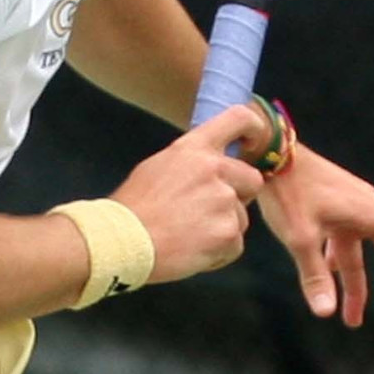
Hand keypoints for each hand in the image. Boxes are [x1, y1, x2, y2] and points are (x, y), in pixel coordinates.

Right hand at [113, 105, 267, 283]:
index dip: (255, 130)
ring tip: (187, 237)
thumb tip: (211, 167)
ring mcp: (223, 201)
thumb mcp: (158, 166)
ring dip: (222, 229)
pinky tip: (190, 252)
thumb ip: (192, 162)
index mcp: (194, 148)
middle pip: (252, 179)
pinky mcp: (227, 234)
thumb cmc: (132, 209)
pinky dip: (218, 254)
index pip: (239, 119)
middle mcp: (213, 169)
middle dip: (238, 197)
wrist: (119, 242)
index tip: (254, 144)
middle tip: (207, 212)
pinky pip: (235, 246)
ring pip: (241, 218)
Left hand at [259, 141, 373, 323]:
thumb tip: (327, 314)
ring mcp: (351, 209)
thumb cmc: (288, 191)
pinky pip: (343, 242)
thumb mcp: (300, 237)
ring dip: (358, 285)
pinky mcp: (332, 209)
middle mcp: (369, 209)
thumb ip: (314, 276)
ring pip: (362, 254)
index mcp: (373, 212)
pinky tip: (326, 284)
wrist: (267, 153)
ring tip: (351, 320)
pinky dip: (336, 265)